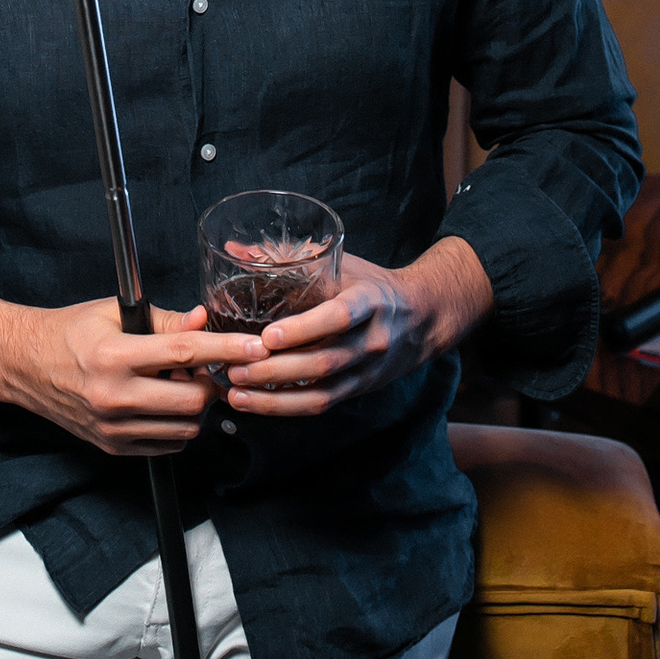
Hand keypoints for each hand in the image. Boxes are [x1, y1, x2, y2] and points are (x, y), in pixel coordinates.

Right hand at [0, 294, 268, 456]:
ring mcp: (112, 427)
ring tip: (180, 383)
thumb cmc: (69, 331)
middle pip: (192, 401)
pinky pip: (166, 445)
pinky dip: (176, 427)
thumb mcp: (114, 313)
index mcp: (114, 355)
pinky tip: (164, 403)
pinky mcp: (112, 447)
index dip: (226, 349)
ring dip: (195, 407)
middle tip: (207, 368)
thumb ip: (163, 320)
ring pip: (184, 429)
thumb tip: (204, 321)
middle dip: (211, 384)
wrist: (24, 365)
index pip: (185, 352)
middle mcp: (113, 396)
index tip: (256, 347)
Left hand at [225, 235, 493, 417]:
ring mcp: (367, 369)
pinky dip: (287, 407)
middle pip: (324, 362)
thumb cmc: (372, 284)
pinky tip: (257, 403)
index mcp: (370, 301)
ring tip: (237, 392)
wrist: (424, 316)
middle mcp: (372, 339)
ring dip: (275, 397)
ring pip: (321, 392)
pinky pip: (322, 404)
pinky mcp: (359, 388)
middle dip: (277, 370)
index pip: (338, 317)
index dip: (303, 329)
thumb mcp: (343, 264)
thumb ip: (292, 258)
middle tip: (235, 367)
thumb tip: (235, 251)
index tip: (268, 336)